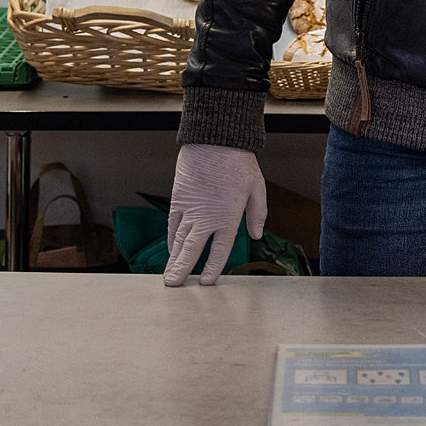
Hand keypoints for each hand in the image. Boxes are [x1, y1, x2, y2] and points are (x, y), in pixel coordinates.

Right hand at [162, 143, 267, 286]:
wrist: (215, 139)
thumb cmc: (239, 162)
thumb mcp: (257, 188)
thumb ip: (257, 213)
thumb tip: (256, 235)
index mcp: (228, 218)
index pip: (219, 251)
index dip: (212, 268)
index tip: (205, 282)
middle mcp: (206, 218)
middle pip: (192, 250)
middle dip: (182, 270)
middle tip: (173, 286)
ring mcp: (190, 209)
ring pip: (179, 240)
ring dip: (173, 259)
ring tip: (168, 275)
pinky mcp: (178, 198)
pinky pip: (172, 224)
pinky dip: (170, 238)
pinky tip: (170, 249)